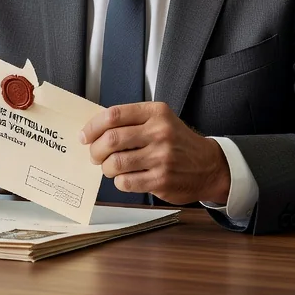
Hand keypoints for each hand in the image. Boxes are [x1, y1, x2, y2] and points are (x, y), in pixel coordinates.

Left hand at [80, 102, 230, 205]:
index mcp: (156, 113)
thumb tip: (95, 130)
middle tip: (94, 155)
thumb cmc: (178, 142)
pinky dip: (119, 181)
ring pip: (115, 163)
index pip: (114, 115)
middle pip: (111, 140)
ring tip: (110, 167)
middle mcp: (159, 132)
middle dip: (95, 150)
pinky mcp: (161, 179)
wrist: (209, 165)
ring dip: (106, 167)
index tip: (84, 135)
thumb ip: (132, 121)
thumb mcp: (160, 120)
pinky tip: (126, 177)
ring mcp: (161, 157)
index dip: (93, 126)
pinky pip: (125, 182)